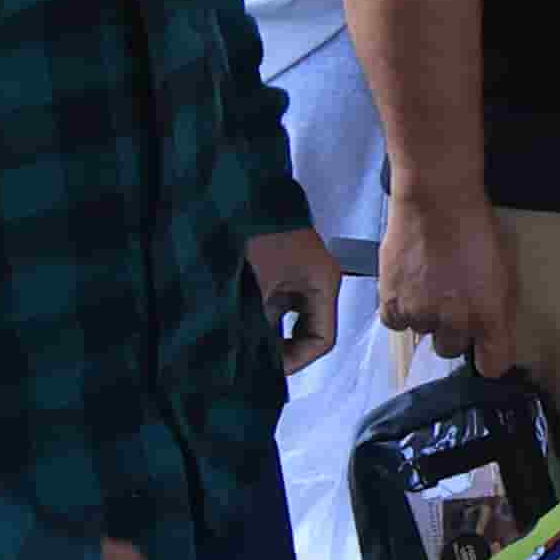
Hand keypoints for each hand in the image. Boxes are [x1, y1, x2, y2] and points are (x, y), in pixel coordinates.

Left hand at [247, 226, 343, 379]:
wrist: (237, 190)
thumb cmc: (255, 228)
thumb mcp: (257, 284)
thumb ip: (258, 323)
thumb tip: (253, 357)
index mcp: (323, 281)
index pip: (322, 338)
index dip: (296, 359)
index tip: (269, 369)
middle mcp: (314, 279)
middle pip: (305, 329)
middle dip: (279, 347)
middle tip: (252, 361)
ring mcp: (294, 273)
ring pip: (285, 318)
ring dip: (264, 331)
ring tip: (240, 342)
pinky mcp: (276, 267)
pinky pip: (271, 302)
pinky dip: (256, 314)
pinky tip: (236, 321)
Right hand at [376, 186, 520, 379]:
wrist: (436, 198)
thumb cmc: (475, 228)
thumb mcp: (504, 270)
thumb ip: (498, 309)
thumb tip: (493, 333)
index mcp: (490, 316)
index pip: (493, 365)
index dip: (489, 357)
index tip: (485, 349)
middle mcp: (455, 321)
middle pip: (452, 350)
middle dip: (454, 331)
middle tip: (451, 302)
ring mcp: (420, 313)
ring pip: (423, 334)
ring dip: (426, 316)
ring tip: (428, 284)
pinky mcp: (391, 302)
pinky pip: (396, 323)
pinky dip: (400, 310)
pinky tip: (408, 288)